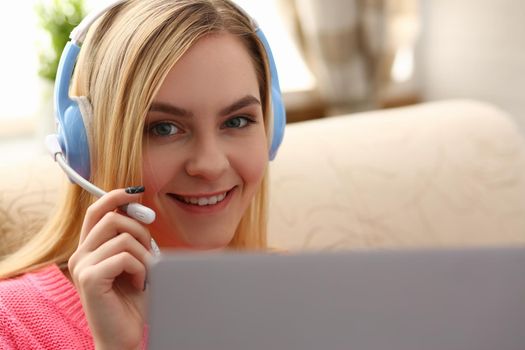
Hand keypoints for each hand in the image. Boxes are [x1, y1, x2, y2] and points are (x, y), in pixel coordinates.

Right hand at [68, 188, 152, 349]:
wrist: (123, 336)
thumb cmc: (132, 301)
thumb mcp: (133, 263)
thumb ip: (131, 239)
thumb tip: (141, 210)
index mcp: (88, 249)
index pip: (96, 211)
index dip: (115, 196)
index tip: (136, 192)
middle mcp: (80, 255)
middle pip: (112, 218)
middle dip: (140, 229)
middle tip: (150, 252)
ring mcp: (82, 266)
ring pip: (122, 237)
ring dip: (143, 254)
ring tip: (145, 274)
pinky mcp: (90, 279)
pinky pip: (124, 257)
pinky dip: (140, 268)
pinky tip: (139, 284)